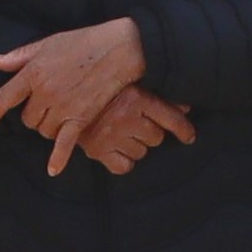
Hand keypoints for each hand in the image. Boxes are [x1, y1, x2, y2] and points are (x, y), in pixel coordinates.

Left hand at [0, 18, 150, 172]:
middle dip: (35, 115)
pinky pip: (64, 143)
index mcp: (33, 73)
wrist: (119, 49)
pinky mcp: (81, 117)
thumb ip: (19, 56)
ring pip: (44, 130)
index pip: (2, 99)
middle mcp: (44, 92)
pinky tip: (53, 171)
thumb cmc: (83, 42)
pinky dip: (59, 158)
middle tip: (52, 102)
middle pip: (28, 119)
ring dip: (49, 127)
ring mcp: (62, 107)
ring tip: (66, 111)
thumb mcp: (47, 44)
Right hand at [71, 91, 194, 175]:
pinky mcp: (98, 151)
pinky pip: (125, 167)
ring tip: (121, 133)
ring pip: (142, 152)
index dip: (184, 130)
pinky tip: (117, 150)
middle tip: (135, 124)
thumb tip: (185, 109)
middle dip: (149, 132)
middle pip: (157, 138)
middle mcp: (125, 117)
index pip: (171, 118)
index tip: (189, 137)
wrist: (62, 93)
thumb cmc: (100, 88)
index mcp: (136, 97)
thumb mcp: (130, 84)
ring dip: (136, 146)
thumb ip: (158, 96)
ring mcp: (111, 136)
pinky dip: (124, 162)